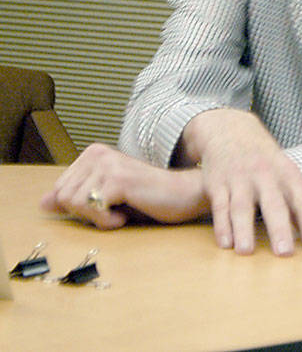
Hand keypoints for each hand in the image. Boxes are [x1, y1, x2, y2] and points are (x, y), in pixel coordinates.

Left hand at [40, 143, 207, 226]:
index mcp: (93, 154)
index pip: (60, 189)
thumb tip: (43, 202)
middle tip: (115, 209)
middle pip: (63, 197)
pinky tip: (125, 215)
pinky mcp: (118, 180)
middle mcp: (98, 153)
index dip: (81, 206)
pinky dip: (108, 221)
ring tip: (121, 211)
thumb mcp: (107, 197)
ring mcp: (108, 165)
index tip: (108, 203)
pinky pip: (92, 210)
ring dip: (97, 217)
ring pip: (73, 204)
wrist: (185, 194)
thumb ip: (76, 197)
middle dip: (87, 212)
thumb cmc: (150, 197)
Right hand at [180, 108, 301, 255]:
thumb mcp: (288, 175)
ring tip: (247, 252)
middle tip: (285, 253)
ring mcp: (240, 179)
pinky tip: (225, 244)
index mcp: (288, 174)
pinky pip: (219, 206)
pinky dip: (221, 225)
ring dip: (244, 230)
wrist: (231, 132)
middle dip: (279, 229)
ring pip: (242, 207)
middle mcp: (265, 175)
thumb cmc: (266, 162)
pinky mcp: (217, 183)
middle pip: (274, 205)